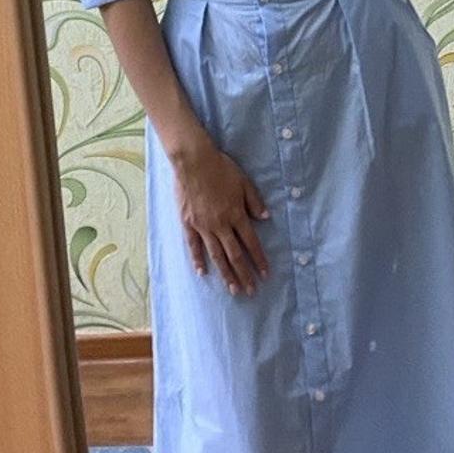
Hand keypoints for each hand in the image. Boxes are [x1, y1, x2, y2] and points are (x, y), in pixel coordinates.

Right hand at [172, 137, 270, 295]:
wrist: (193, 161)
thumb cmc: (221, 168)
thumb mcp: (244, 182)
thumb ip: (254, 201)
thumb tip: (265, 218)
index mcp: (236, 215)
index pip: (251, 243)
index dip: (258, 260)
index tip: (265, 274)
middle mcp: (220, 225)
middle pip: (234, 255)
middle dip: (244, 274)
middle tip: (250, 291)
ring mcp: (203, 226)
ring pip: (216, 255)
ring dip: (225, 274)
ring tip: (232, 289)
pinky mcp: (188, 223)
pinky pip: (194, 246)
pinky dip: (198, 260)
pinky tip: (202, 273)